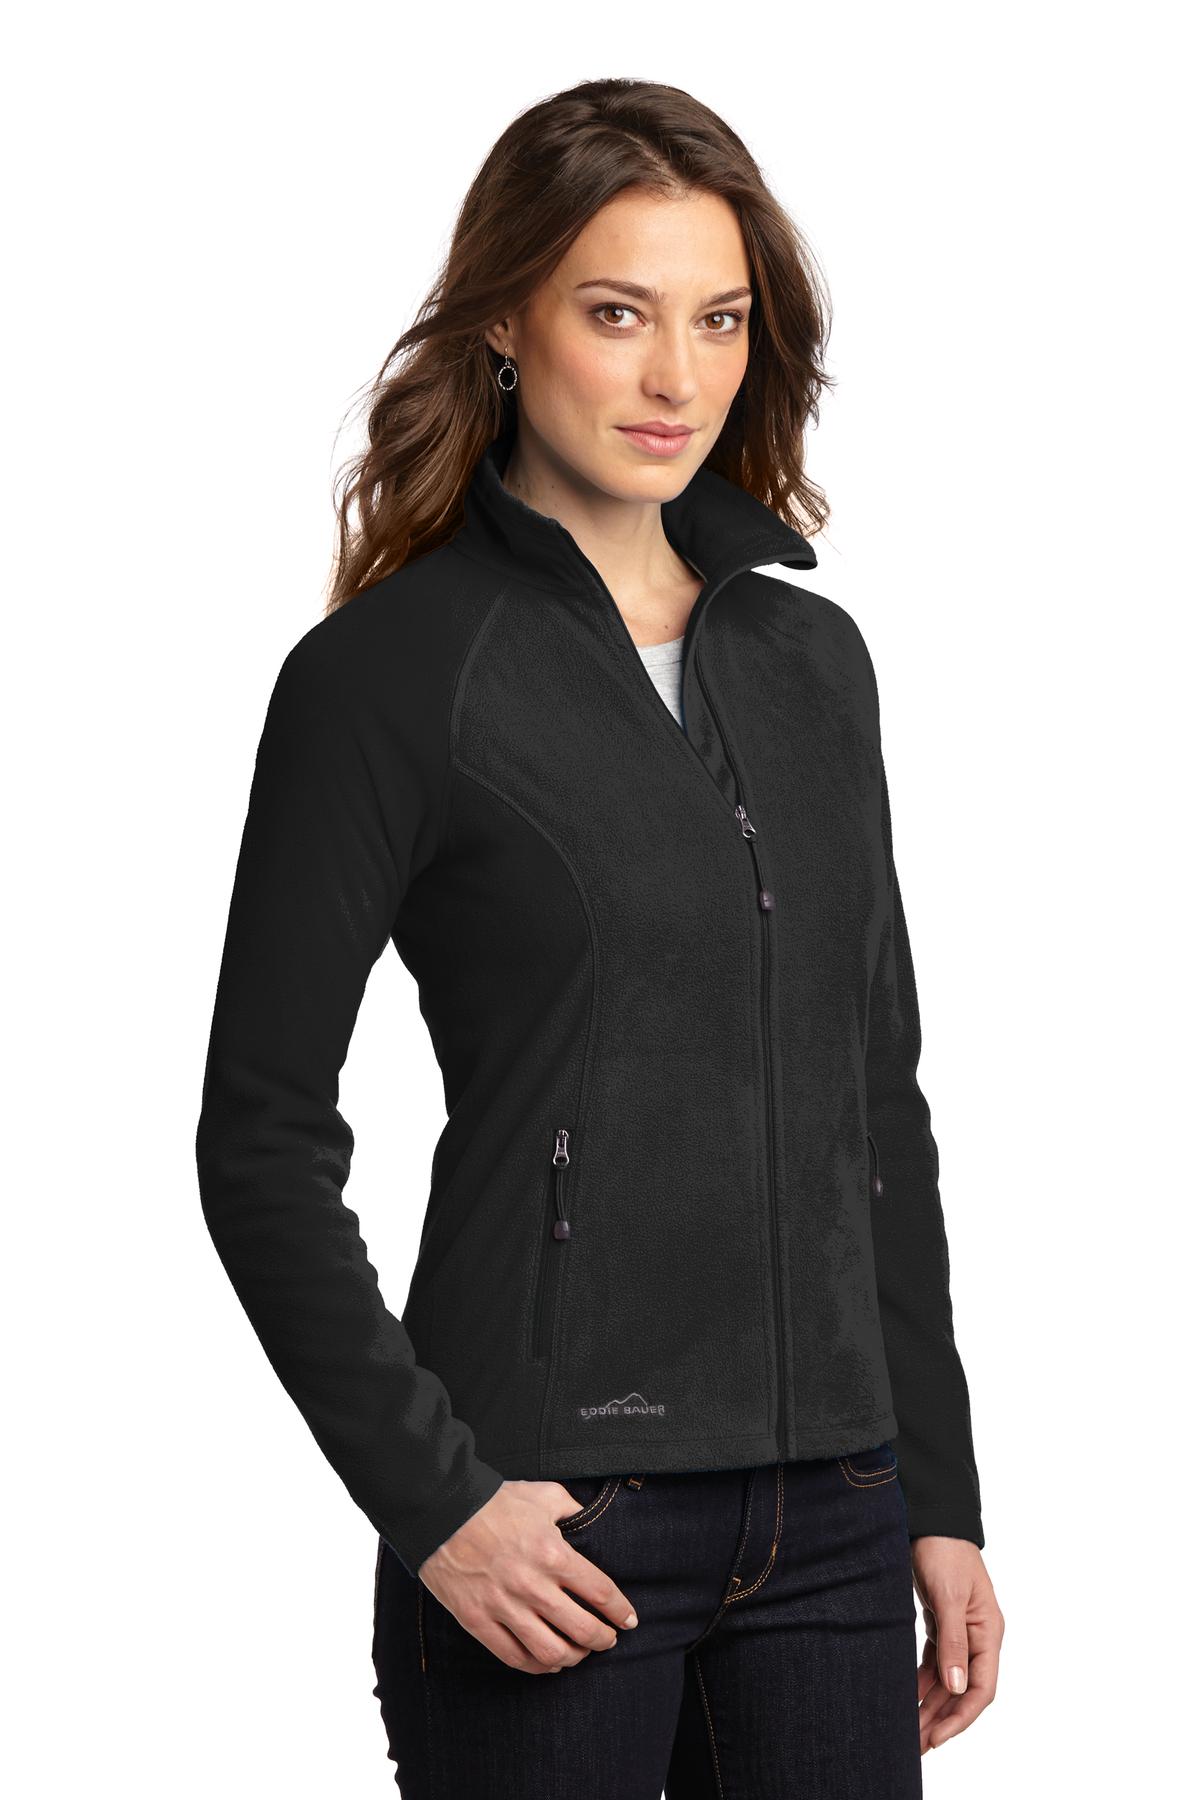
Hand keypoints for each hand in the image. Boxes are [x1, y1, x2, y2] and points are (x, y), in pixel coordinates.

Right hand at [416, 1479, 639, 1673]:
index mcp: (552, 1553)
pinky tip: (547, 1661)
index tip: (628, 1620)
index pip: (600, 1592)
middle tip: (608, 1640)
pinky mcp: (477, 1621)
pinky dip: (536, 1666)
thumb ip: (570, 1508)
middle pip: (581, 1629)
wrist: (441, 1511)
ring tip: (579, 1653)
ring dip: (573, 1658)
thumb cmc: (493, 1501)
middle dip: (602, 1640)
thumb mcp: (542, 1495)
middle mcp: (532, 1585)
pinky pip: (513, 1656)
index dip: (619, 1611)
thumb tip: (586, 1519)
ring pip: (550, 1652)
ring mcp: (503, 1606)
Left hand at [911, 1537, 1003, 1752]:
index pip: (981, 1688)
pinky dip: (922, 1680)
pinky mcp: (941, 1621)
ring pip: (947, 1679)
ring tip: (908, 1730)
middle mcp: (978, 1636)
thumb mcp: (950, 1595)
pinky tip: (907, 1696)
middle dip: (941, 1719)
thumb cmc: (944, 1550)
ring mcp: (960, 1629)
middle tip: (915, 1746)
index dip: (961, 1717)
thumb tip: (958, 1687)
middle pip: (962, 1690)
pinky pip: (934, 1661)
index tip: (936, 1737)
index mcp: (988, 1632)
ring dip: (930, 1704)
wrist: (931, 1517)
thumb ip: (954, 1640)